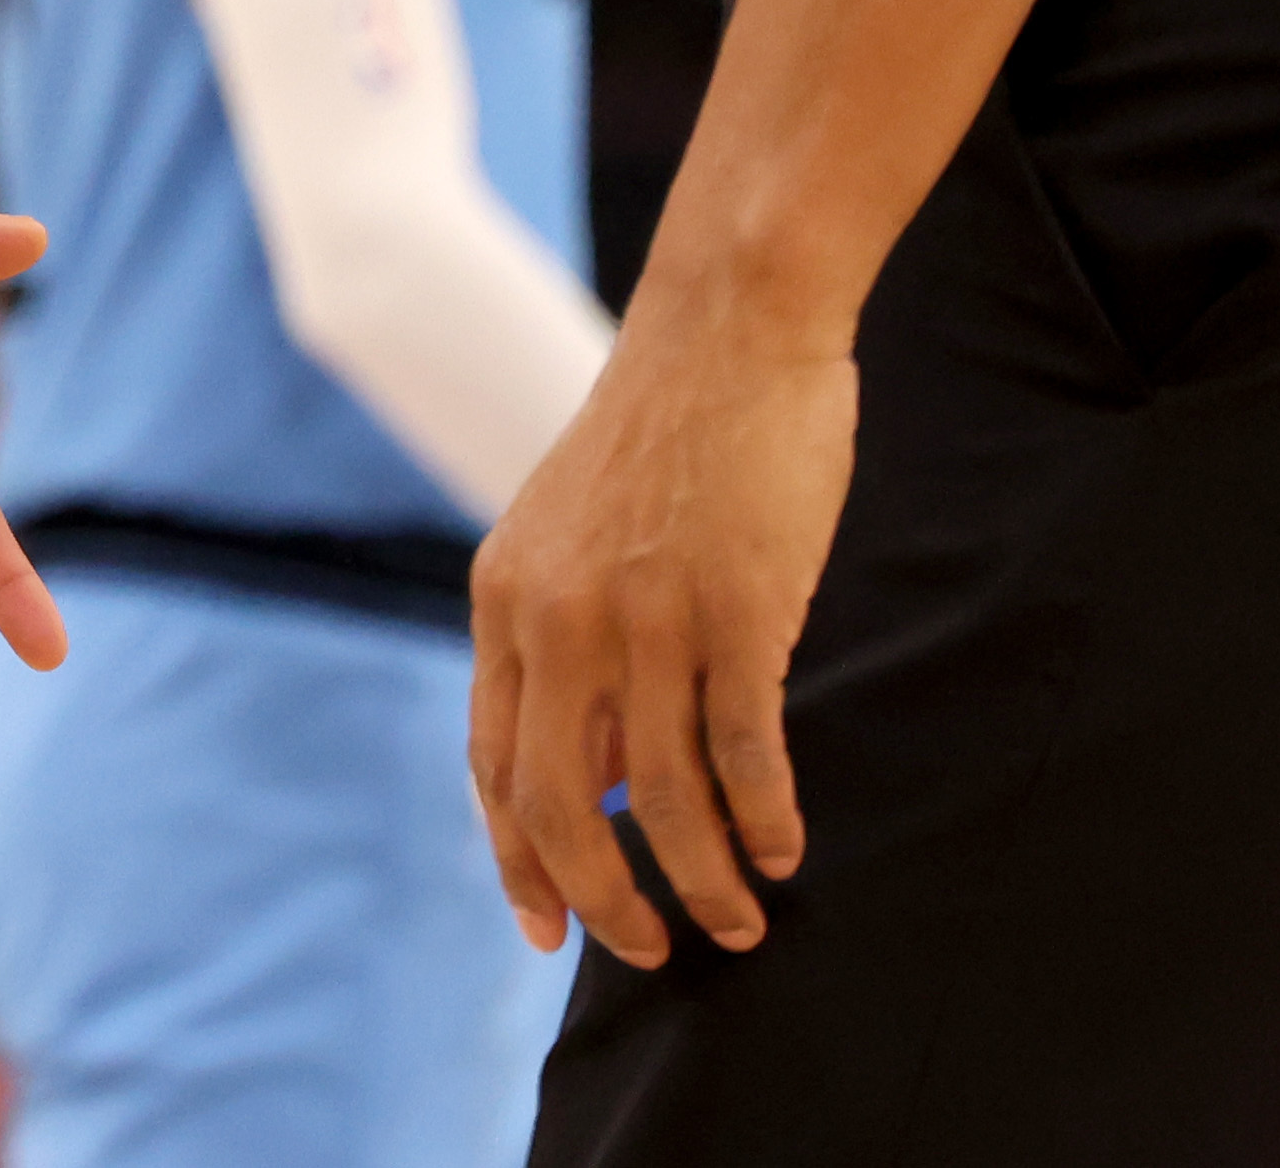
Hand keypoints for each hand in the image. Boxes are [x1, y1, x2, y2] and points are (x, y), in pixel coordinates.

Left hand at [462, 287, 849, 963]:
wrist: (726, 327)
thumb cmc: (662, 436)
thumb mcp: (570, 536)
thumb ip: (568, 645)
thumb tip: (601, 775)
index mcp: (505, 600)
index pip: (493, 766)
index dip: (520, 860)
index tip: (548, 929)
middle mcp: (559, 617)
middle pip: (563, 804)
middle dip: (604, 899)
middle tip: (652, 952)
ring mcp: (646, 614)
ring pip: (663, 796)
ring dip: (704, 880)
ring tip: (740, 922)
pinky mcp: (736, 608)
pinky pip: (745, 750)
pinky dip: (766, 817)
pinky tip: (785, 850)